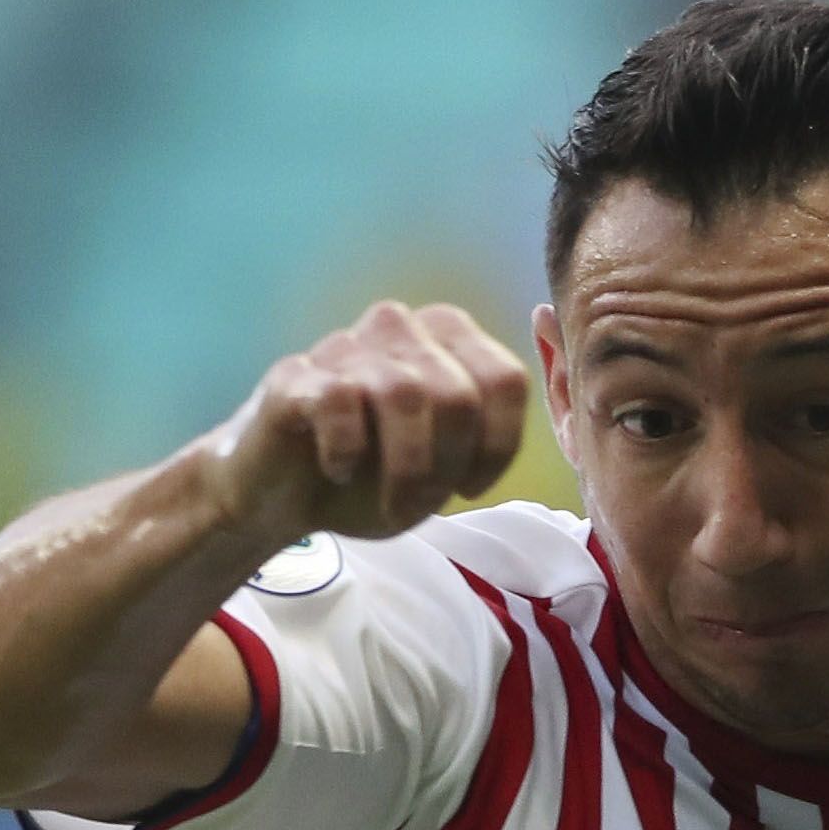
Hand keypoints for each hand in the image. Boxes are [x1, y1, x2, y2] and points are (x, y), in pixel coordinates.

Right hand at [202, 300, 530, 545]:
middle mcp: (399, 327)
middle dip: (446, 464)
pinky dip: (347, 453)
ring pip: (407, 395)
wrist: (282, 495)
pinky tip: (337, 470)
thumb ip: (489, 434)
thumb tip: (546, 403)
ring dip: (405, 468)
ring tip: (389, 501)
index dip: (497, 447)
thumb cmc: (374, 477)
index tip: (468, 489)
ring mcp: (346, 345)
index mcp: (446, 338)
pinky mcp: (296, 376)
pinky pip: (341, 404)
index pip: (505, 381)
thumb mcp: (447, 465)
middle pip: (459, 395)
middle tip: (417, 501)